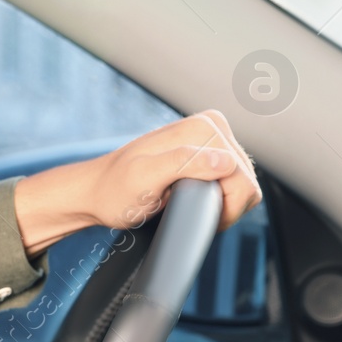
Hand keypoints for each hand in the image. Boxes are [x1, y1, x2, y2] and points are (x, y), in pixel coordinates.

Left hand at [12, 109, 261, 255]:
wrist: (96, 193)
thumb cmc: (113, 191)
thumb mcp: (143, 179)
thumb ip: (183, 164)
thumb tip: (224, 161)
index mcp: (202, 128)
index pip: (242, 175)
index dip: (225, 206)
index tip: (193, 214)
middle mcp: (210, 127)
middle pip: (246, 180)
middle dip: (223, 205)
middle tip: (183, 210)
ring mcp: (210, 139)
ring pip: (242, 184)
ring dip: (220, 203)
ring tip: (183, 204)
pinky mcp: (208, 153)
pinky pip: (232, 183)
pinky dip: (217, 199)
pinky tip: (190, 199)